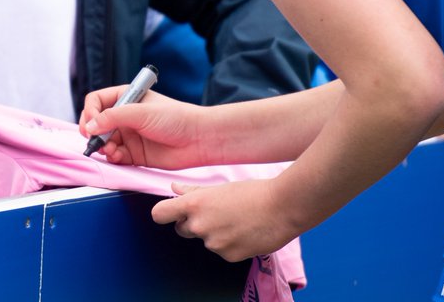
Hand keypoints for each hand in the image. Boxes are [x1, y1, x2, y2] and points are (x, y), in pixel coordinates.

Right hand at [79, 86, 210, 168]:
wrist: (198, 139)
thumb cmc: (175, 118)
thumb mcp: (141, 112)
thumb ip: (113, 118)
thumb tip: (90, 126)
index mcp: (127, 98)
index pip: (97, 101)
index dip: (90, 112)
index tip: (90, 125)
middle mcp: (125, 116)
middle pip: (97, 123)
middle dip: (93, 133)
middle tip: (94, 140)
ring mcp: (129, 135)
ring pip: (104, 141)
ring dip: (102, 146)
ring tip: (109, 150)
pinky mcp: (134, 154)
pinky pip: (114, 156)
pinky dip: (112, 157)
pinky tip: (117, 156)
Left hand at [152, 179, 299, 262]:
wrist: (283, 207)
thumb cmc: (253, 192)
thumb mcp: (220, 188)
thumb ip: (194, 191)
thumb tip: (174, 188)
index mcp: (195, 204)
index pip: (159, 214)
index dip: (164, 213)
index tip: (171, 212)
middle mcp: (199, 226)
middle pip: (181, 230)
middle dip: (193, 223)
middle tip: (216, 213)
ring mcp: (213, 243)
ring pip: (206, 240)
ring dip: (215, 233)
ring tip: (238, 220)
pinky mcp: (228, 256)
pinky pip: (222, 251)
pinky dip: (231, 244)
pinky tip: (246, 232)